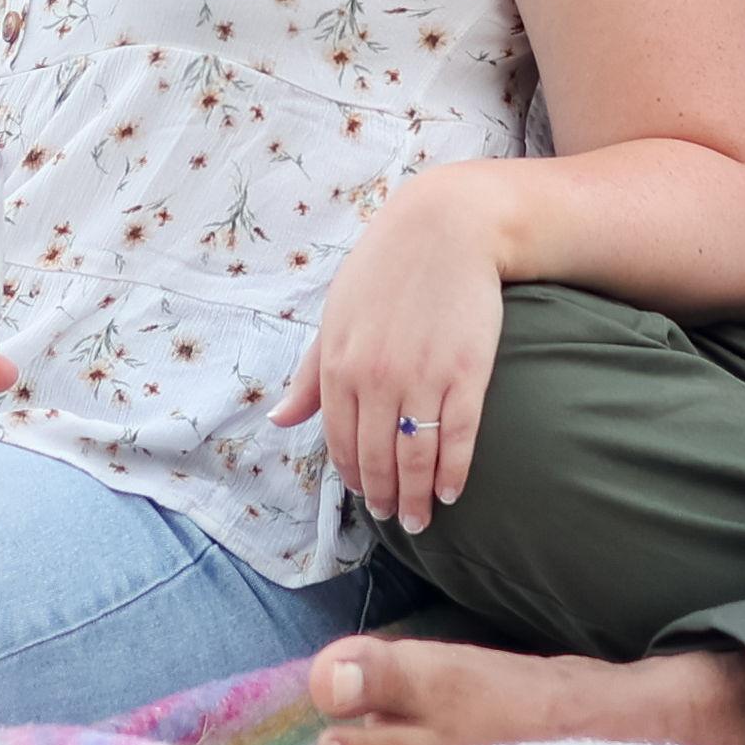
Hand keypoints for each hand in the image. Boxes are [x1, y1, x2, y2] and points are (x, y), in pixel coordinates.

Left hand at [271, 166, 505, 533]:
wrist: (447, 227)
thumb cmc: (386, 268)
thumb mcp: (335, 315)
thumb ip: (310, 374)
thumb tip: (278, 419)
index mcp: (337, 364)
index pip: (338, 439)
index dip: (351, 474)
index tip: (363, 494)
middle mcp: (374, 378)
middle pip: (376, 456)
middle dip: (383, 495)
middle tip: (393, 517)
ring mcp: (421, 376)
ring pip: (415, 456)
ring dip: (416, 497)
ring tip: (420, 517)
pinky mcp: (466, 372)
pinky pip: (457, 437)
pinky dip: (453, 472)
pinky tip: (451, 491)